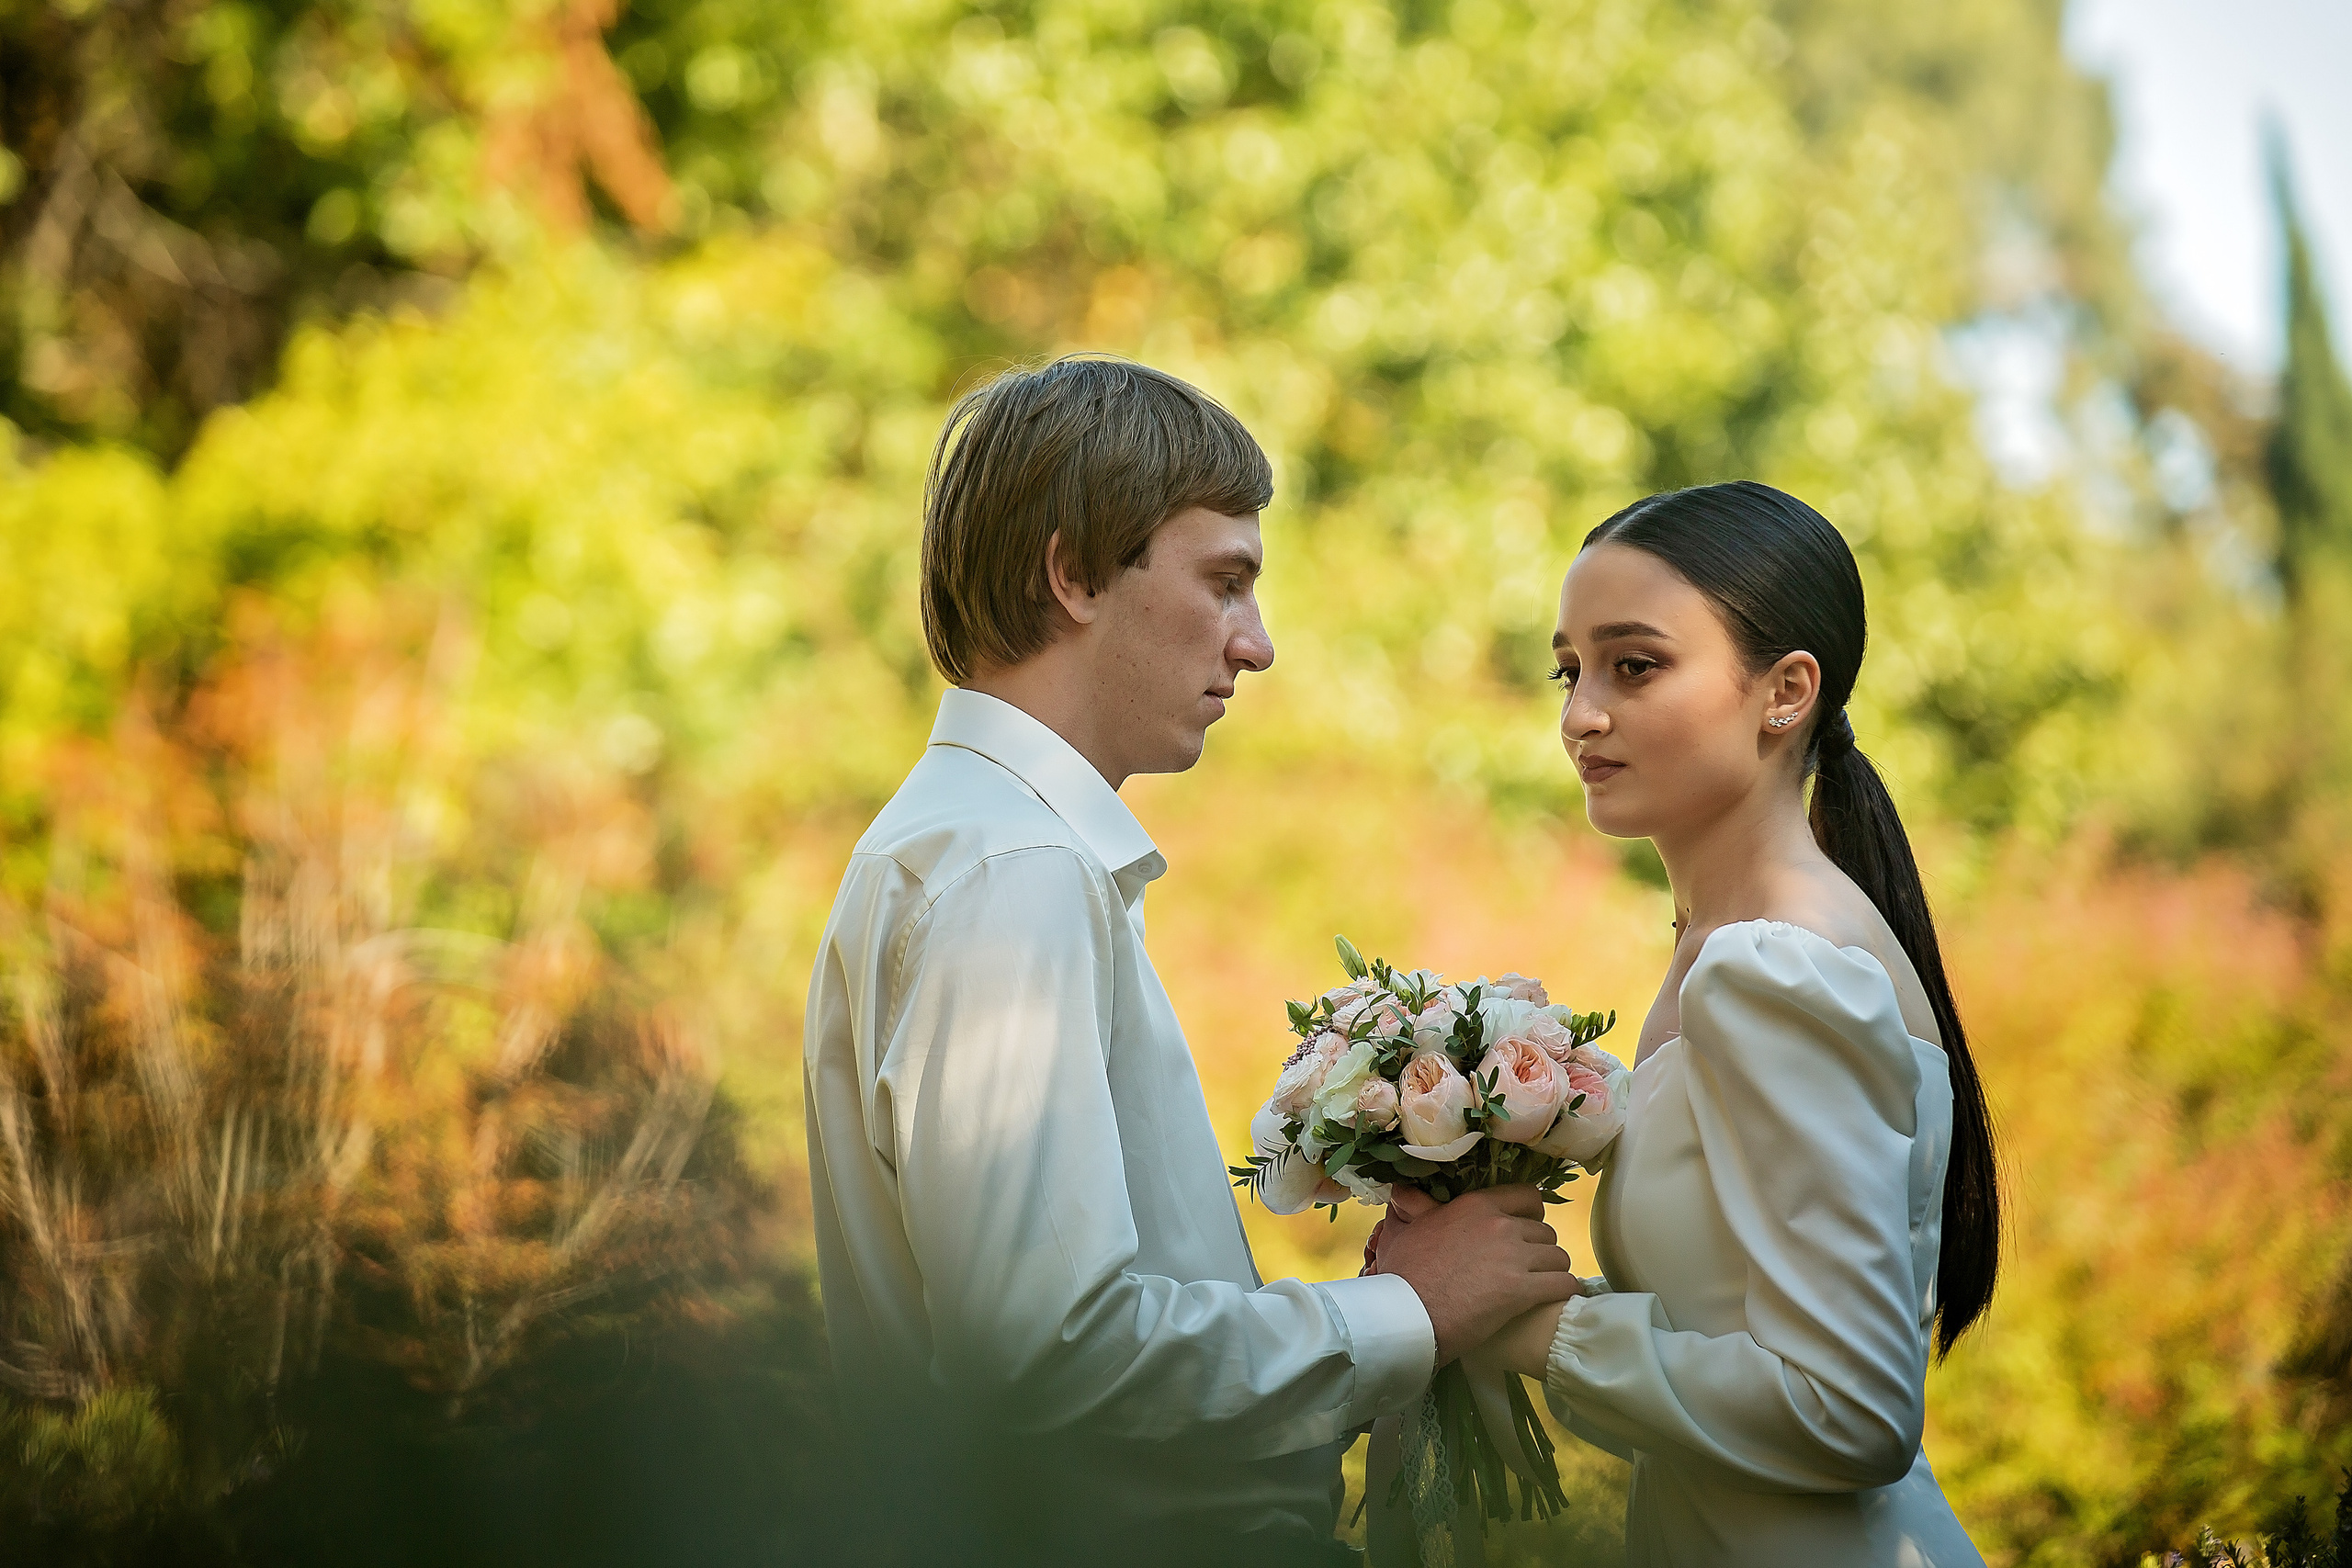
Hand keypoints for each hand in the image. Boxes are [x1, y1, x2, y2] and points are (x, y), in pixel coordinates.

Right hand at [1373, 1184, 1580, 1365]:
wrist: (1406, 1313)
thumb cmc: (1402, 1273)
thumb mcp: (1405, 1230)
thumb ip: (1413, 1206)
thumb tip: (1402, 1190)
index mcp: (1476, 1205)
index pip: (1527, 1195)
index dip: (1531, 1213)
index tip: (1525, 1228)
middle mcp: (1500, 1225)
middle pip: (1545, 1231)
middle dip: (1540, 1248)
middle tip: (1528, 1265)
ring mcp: (1514, 1257)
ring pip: (1558, 1257)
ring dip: (1552, 1271)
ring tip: (1541, 1284)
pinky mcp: (1522, 1291)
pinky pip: (1563, 1285)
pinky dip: (1563, 1291)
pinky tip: (1554, 1299)